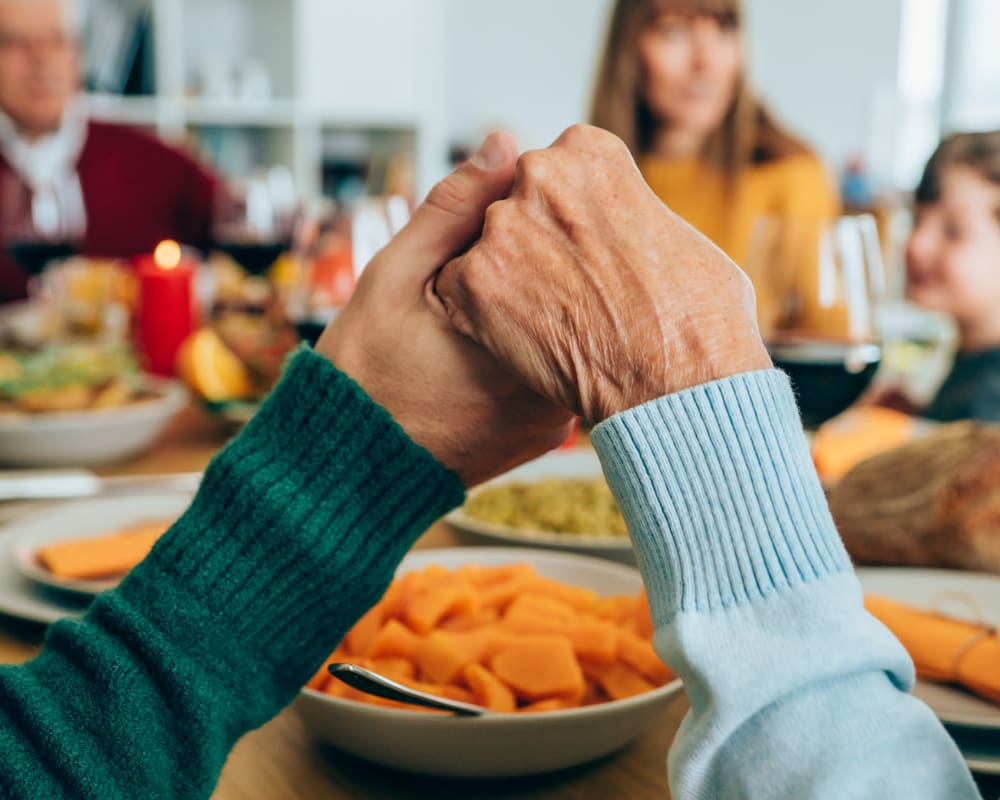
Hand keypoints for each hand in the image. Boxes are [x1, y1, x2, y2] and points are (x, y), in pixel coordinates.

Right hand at [315, 133, 573, 485]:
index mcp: (518, 340)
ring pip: (575, 337)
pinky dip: (544, 348)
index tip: (523, 214)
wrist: (352, 472)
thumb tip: (504, 143)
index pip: (568, 257)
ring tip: (504, 297)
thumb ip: (452, 210)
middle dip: (554, 266)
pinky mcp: (548, 435)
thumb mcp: (393, 276)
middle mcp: (551, 387)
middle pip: (580, 299)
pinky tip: (506, 338)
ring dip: (552, 308)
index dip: (549, 224)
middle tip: (516, 254)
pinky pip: (563, 374)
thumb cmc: (363, 372)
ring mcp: (555, 418)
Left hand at [433, 125, 771, 424]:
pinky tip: (520, 341)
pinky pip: (458, 291)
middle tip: (566, 289)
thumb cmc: (698, 318)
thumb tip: (623, 228)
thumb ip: (631, 213)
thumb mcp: (679, 235)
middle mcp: (540, 174)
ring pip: (485, 247)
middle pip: (516, 205)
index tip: (586, 250)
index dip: (569, 218)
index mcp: (591, 151)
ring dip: (505, 279)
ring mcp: (502, 226)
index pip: (556, 172)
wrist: (678, 382)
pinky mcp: (474, 282)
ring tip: (550, 321)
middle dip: (533, 242)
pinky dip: (479, 317)